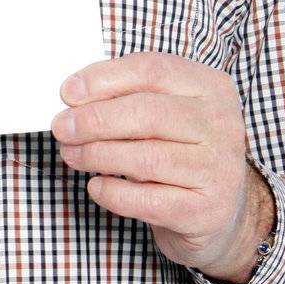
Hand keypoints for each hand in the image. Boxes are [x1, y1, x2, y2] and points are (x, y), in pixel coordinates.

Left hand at [50, 50, 275, 281]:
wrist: (218, 214)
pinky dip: (115, 192)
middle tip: (62, 127)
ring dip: (98, 155)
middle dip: (96, 120)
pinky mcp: (208, 210)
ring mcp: (219, 168)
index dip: (104, 79)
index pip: (152, 70)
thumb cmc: (179, 152)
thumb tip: (74, 96)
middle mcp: (222, 124)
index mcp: (210, 86)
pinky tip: (96, 187)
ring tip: (71, 155)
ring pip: (147, 157)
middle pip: (148, 113)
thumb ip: (128, 97)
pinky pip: (150, 199)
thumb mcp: (165, 113)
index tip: (68, 93)